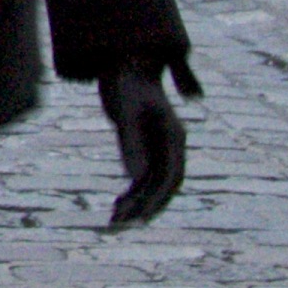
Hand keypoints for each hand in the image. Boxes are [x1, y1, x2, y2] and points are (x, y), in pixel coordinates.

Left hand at [99, 57, 202, 227]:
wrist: (127, 63)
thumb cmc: (125, 83)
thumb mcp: (124, 111)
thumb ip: (130, 142)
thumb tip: (134, 177)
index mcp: (174, 135)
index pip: (171, 177)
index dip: (158, 199)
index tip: (141, 218)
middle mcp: (172, 144)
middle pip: (165, 185)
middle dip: (146, 208)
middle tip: (120, 224)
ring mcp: (161, 147)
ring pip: (155, 185)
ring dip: (138, 205)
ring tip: (114, 222)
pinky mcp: (147, 148)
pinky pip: (144, 178)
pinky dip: (133, 194)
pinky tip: (118, 206)